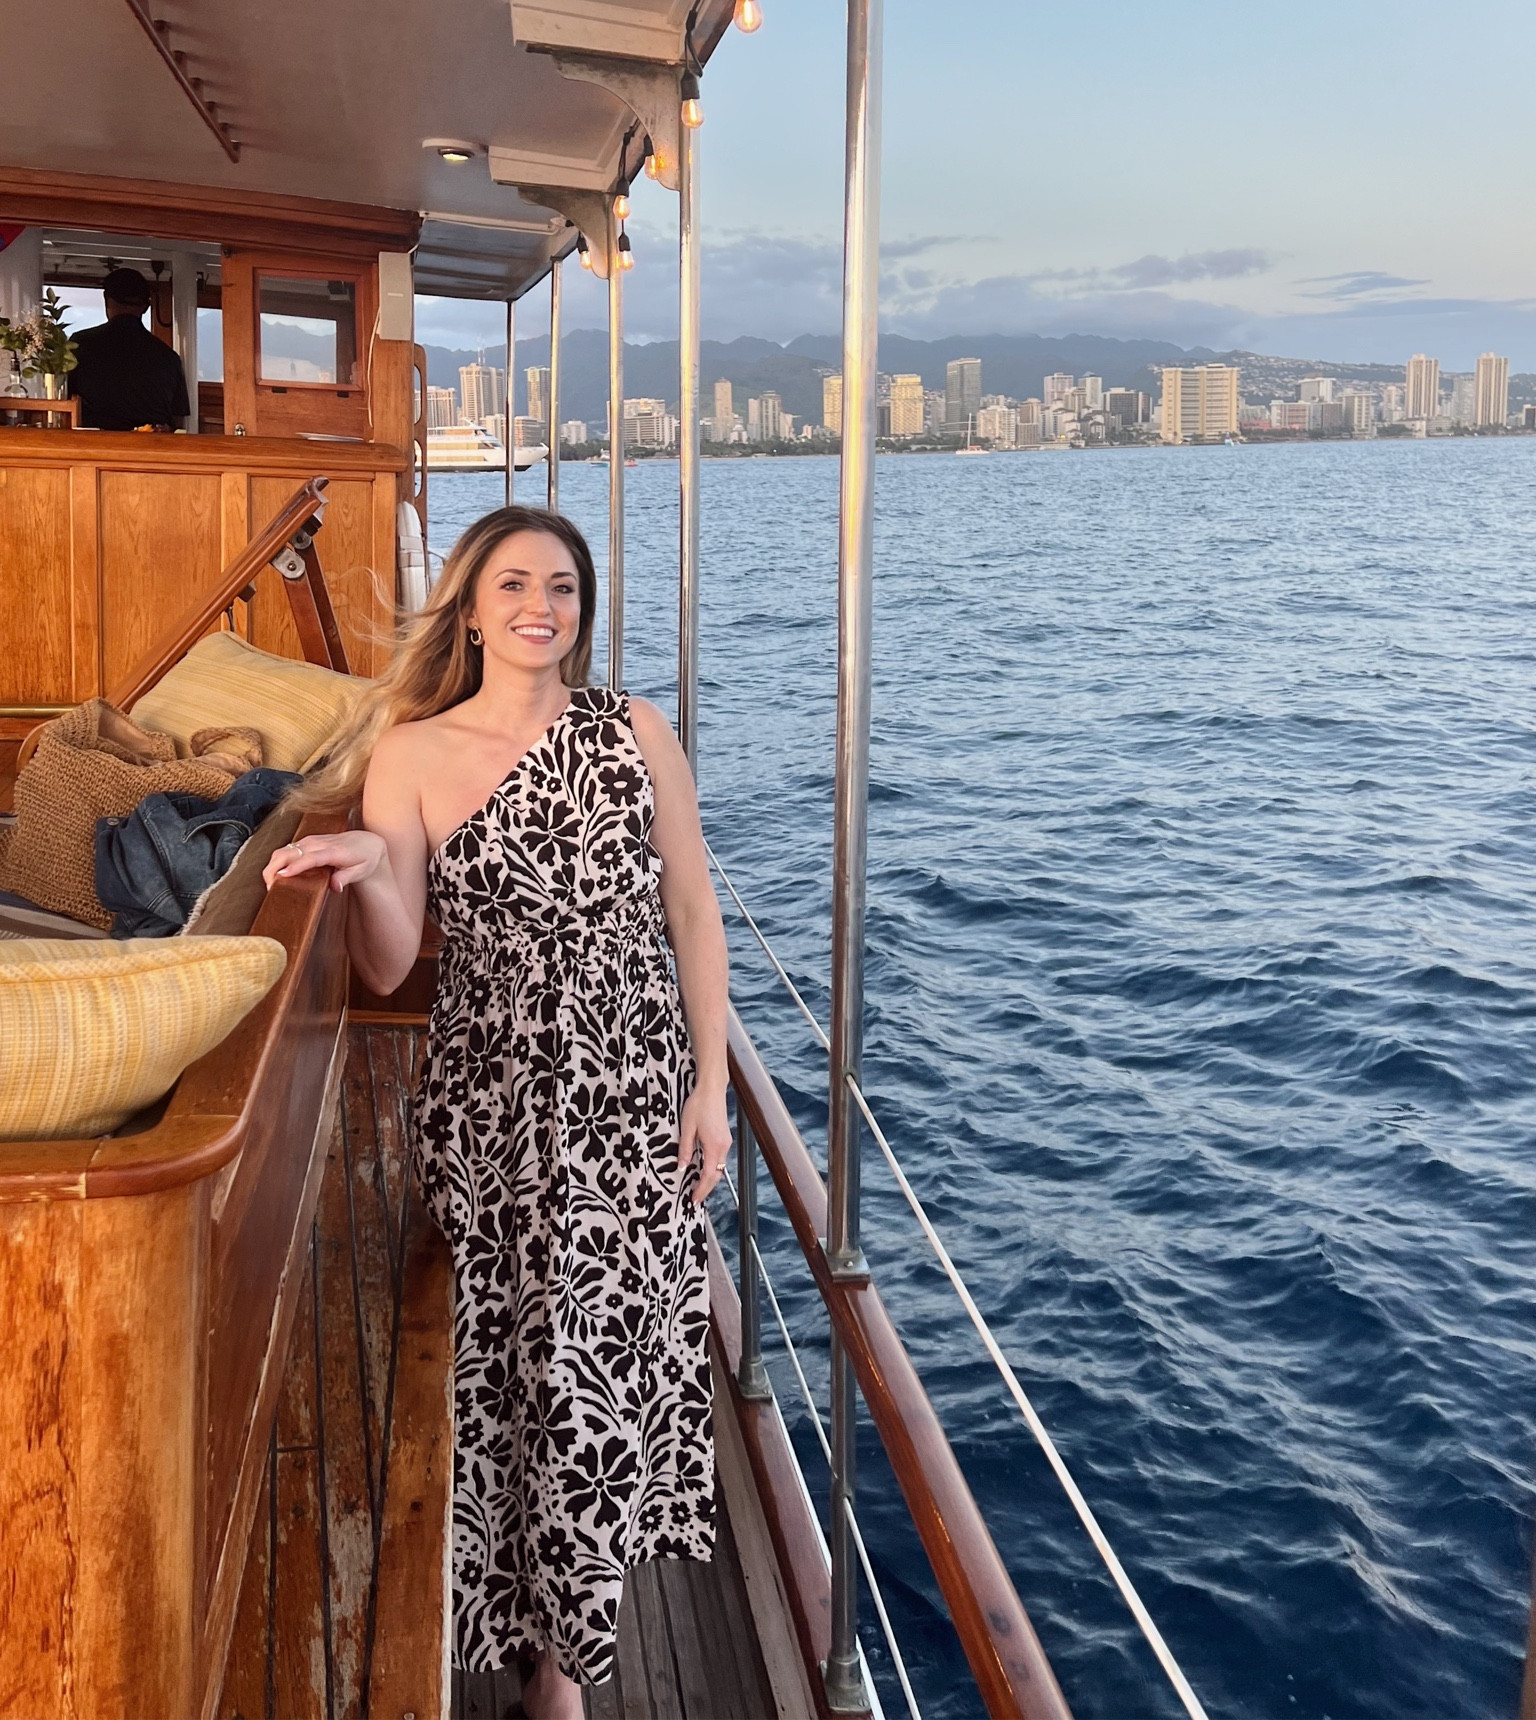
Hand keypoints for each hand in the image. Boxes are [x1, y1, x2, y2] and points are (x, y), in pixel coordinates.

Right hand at [262, 829, 388, 892]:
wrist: (367, 842)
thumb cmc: (365, 858)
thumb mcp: (361, 871)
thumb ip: (346, 878)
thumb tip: (335, 887)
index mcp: (332, 851)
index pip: (310, 858)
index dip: (295, 867)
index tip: (282, 876)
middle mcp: (319, 843)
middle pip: (289, 852)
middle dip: (274, 868)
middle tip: (270, 887)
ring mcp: (311, 841)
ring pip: (284, 850)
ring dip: (273, 865)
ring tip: (271, 884)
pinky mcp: (307, 841)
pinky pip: (287, 849)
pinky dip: (278, 861)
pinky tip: (277, 874)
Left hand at [678, 1085, 730, 1205]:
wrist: (711, 1089)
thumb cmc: (698, 1105)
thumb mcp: (687, 1128)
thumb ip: (685, 1150)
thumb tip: (681, 1167)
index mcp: (714, 1146)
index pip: (708, 1175)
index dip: (701, 1189)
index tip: (693, 1199)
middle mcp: (723, 1146)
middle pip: (716, 1175)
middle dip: (706, 1188)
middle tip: (695, 1198)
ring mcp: (726, 1142)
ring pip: (719, 1168)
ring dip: (710, 1179)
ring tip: (697, 1186)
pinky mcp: (725, 1137)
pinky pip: (720, 1159)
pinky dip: (712, 1168)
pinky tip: (703, 1169)